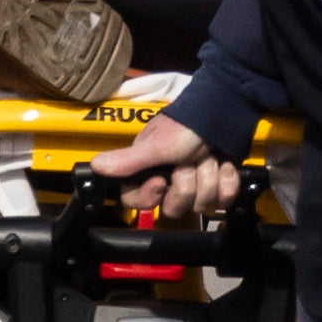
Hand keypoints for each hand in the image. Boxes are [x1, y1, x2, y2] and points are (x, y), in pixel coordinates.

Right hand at [90, 113, 234, 226]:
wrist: (226, 113)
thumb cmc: (186, 126)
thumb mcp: (155, 145)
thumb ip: (127, 160)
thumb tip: (93, 166)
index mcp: (150, 172)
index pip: (138, 202)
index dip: (150, 197)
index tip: (160, 182)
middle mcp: (171, 181)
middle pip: (174, 208)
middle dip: (187, 184)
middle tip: (189, 162)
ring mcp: (197, 184)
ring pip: (202, 203)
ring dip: (209, 176)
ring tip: (208, 156)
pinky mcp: (219, 185)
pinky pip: (224, 198)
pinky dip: (227, 178)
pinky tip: (224, 163)